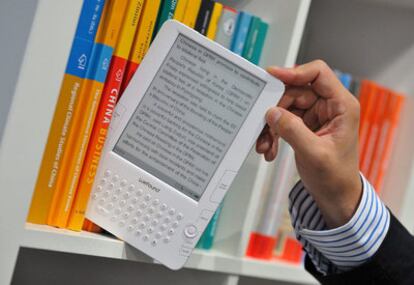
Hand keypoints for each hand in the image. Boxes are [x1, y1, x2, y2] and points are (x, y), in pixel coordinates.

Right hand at [256, 60, 361, 227]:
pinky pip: (283, 121)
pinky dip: (273, 134)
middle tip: (261, 126)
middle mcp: (328, 106)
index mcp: (341, 106)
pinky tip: (269, 149)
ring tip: (263, 145)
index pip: (318, 74)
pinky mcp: (304, 125)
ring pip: (285, 107)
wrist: (334, 195)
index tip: (272, 77)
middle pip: (295, 92)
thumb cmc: (334, 177)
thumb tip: (271, 112)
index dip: (295, 72)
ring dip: (271, 126)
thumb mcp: (314, 154)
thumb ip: (292, 131)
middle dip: (275, 110)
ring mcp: (315, 115)